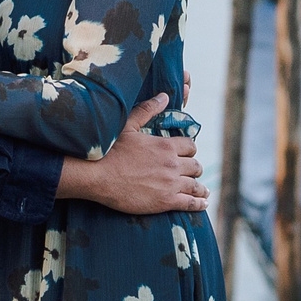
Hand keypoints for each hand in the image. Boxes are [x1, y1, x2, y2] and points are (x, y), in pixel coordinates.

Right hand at [57, 94, 207, 214]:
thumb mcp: (128, 125)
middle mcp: (172, 164)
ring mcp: (170, 184)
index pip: (190, 146)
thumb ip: (148, 110)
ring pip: (195, 185)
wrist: (97, 176)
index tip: (186, 154)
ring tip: (203, 191)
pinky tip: (203, 203)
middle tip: (191, 172)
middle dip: (194, 168)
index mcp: (165, 145)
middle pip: (195, 166)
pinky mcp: (166, 201)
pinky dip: (199, 203)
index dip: (189, 150)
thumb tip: (164, 96)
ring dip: (200, 187)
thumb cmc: (110, 150)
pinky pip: (191, 203)